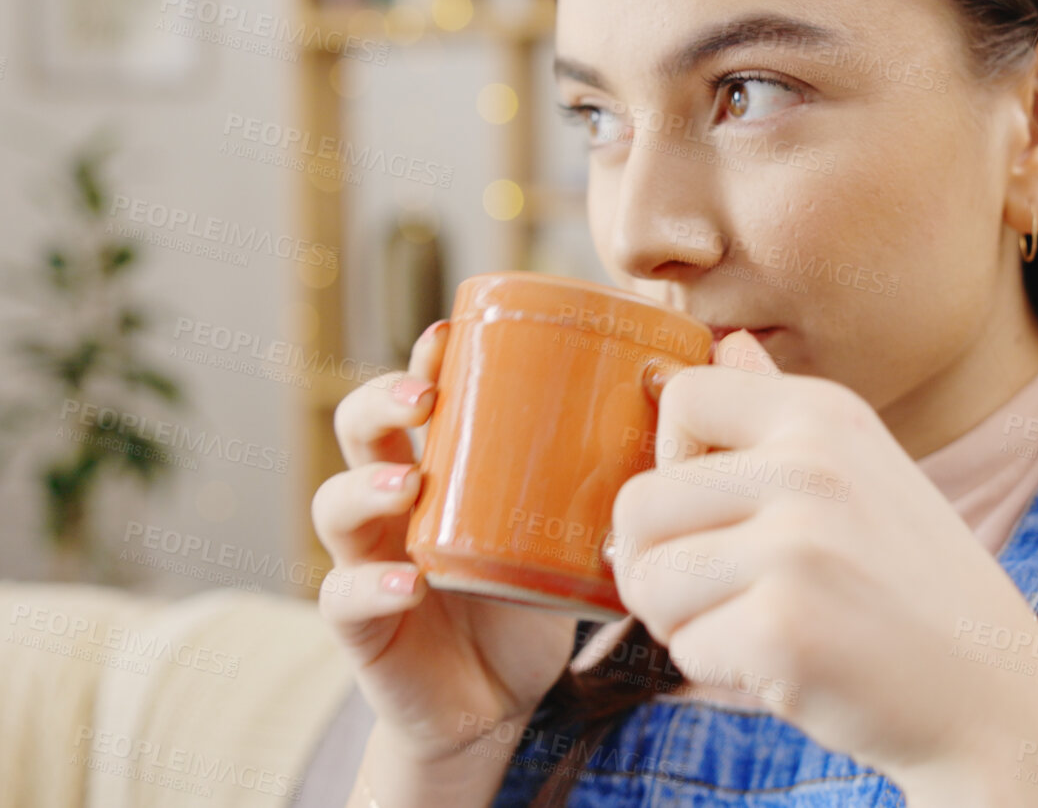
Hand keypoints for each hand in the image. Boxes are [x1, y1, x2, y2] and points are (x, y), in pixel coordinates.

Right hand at [314, 320, 577, 765]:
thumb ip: (617, 474)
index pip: (416, 399)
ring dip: (365, 488)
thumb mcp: (574, 529)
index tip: (450, 333)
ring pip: (335, 509)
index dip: (422, 361)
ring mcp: (371, 561)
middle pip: (359, 434)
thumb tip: (702, 387)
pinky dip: (372, 587)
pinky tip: (408, 582)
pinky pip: (347, 599)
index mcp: (442, 470)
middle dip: (380, 404)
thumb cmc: (535, 596)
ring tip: (407, 483)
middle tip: (422, 396)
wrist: (497, 704)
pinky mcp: (366, 626)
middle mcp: (395, 506)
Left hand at [606, 331, 1037, 794]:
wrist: (992, 696)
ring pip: (646, 581)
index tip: (717, 508)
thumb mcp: (865, 470)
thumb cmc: (913, 588)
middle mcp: (810, 465)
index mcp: (825, 413)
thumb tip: (726, 342)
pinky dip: (720, 669)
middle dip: (660, 563)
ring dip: (684, 620)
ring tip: (761, 623)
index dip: (671, 461)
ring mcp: (796, 545)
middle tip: (728, 592)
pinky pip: (683, 648)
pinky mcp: (782, 627)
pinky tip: (789, 665)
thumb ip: (782, 412)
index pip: (682, 395)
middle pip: (638, 503)